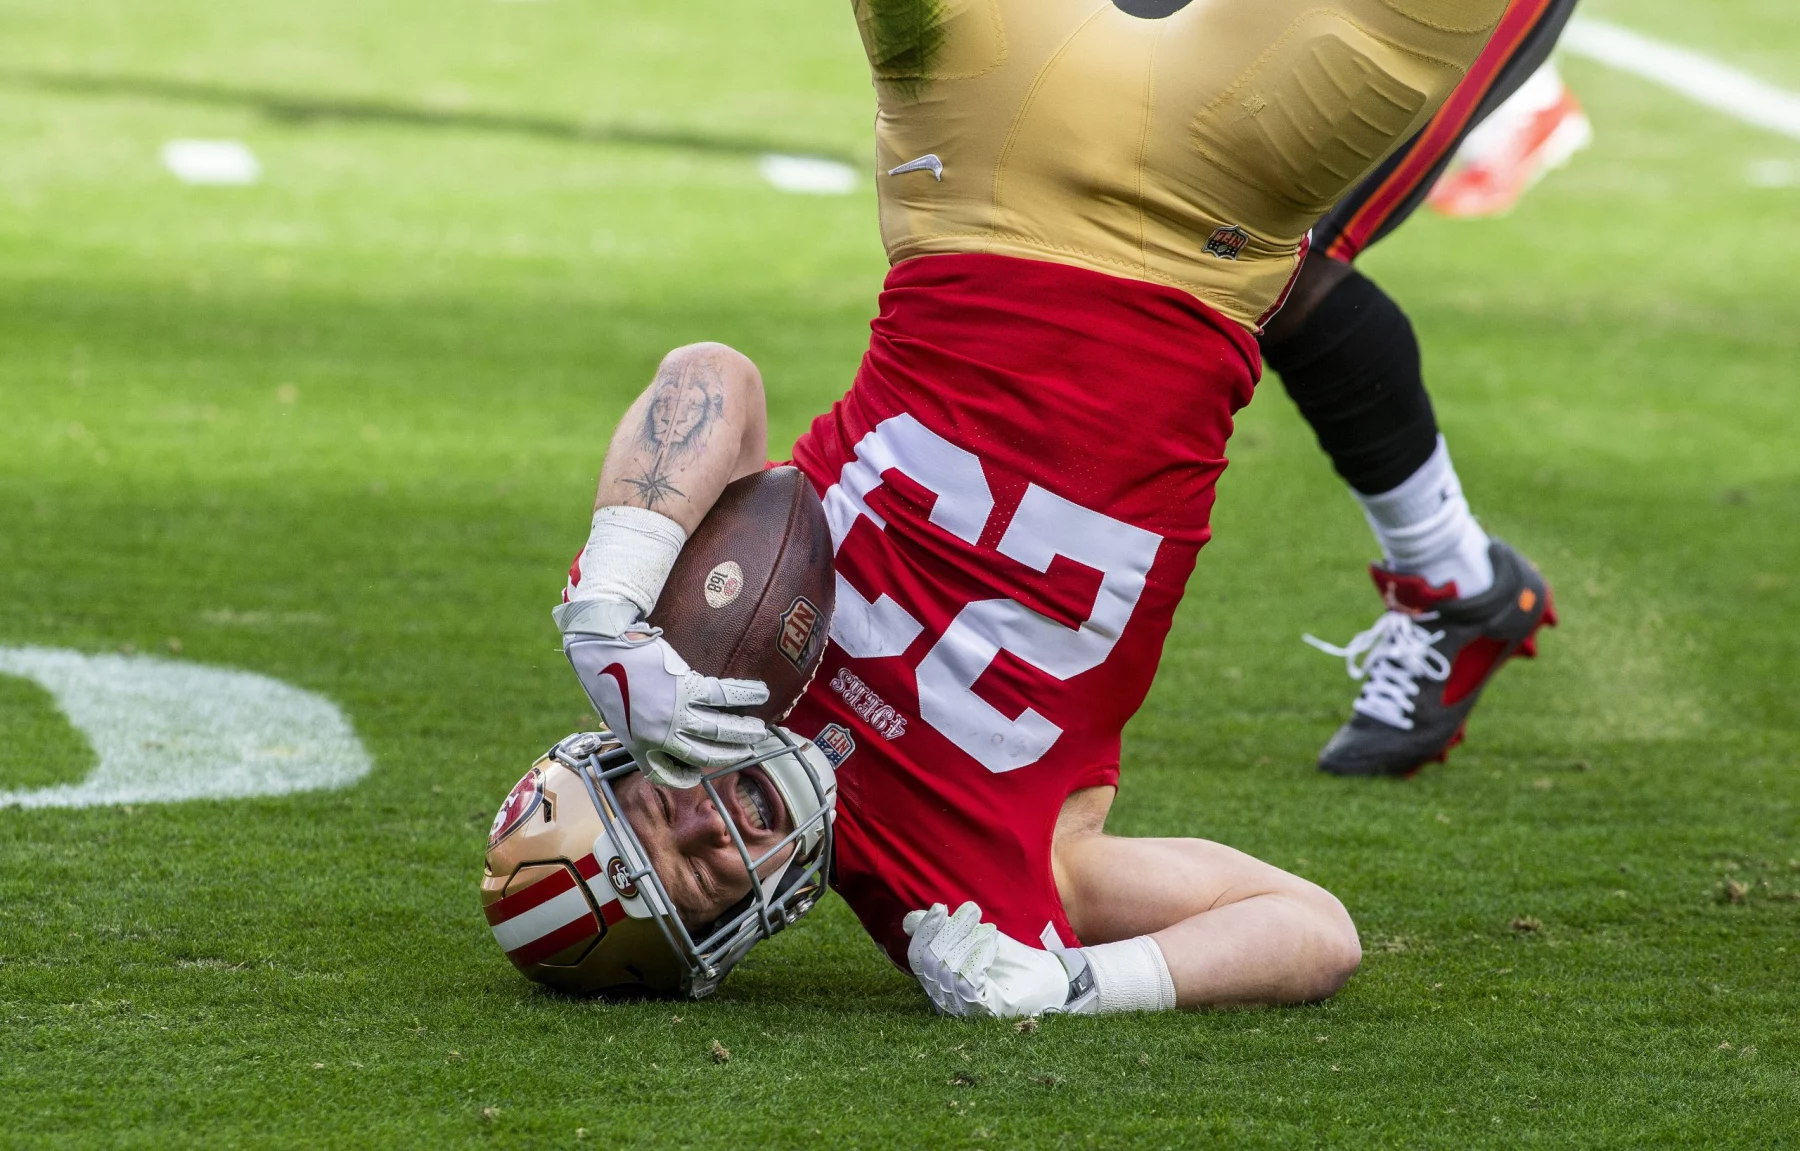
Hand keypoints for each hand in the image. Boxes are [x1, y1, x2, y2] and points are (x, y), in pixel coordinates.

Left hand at [563, 627, 768, 786]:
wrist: (602, 648)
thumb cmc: (605, 675)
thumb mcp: (616, 713)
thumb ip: (638, 725)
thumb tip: (658, 723)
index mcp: (639, 746)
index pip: (667, 773)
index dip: (687, 776)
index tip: (700, 772)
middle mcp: (659, 736)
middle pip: (704, 754)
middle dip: (730, 754)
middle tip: (748, 749)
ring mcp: (675, 714)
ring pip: (719, 729)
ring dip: (744, 730)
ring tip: (759, 730)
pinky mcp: (686, 688)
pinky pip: (723, 696)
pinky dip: (745, 695)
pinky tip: (760, 693)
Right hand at [902, 902, 1074, 1018]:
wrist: (1048, 978)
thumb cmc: (1009, 959)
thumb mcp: (974, 937)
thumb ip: (945, 929)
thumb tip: (909, 920)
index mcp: (940, 979)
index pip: (919, 957)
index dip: (925, 931)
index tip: (939, 907)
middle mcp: (946, 997)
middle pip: (931, 963)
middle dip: (950, 931)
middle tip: (973, 912)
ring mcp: (965, 1007)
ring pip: (949, 971)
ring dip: (968, 942)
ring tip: (987, 929)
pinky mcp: (985, 1011)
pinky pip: (969, 984)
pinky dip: (977, 958)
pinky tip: (990, 945)